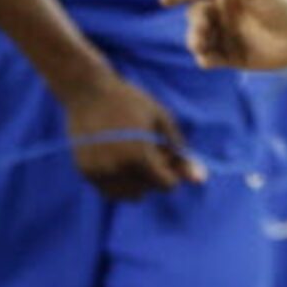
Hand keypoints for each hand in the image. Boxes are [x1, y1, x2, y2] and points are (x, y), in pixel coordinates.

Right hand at [57, 67, 206, 200]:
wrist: (88, 91)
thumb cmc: (130, 101)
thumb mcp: (162, 120)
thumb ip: (180, 151)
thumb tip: (201, 180)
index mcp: (138, 156)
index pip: (167, 185)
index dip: (171, 169)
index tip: (164, 150)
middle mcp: (117, 169)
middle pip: (148, 190)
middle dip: (153, 174)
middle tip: (148, 148)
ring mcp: (98, 172)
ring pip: (128, 195)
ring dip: (136, 181)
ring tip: (133, 154)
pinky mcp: (85, 172)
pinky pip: (110, 191)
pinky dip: (119, 181)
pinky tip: (119, 157)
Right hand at [161, 0, 286, 71]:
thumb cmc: (284, 5)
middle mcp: (225, 14)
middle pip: (196, 18)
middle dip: (195, 23)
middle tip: (204, 29)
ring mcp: (227, 36)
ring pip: (199, 39)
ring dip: (195, 41)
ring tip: (202, 44)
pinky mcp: (233, 58)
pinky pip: (210, 59)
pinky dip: (205, 58)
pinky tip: (207, 59)